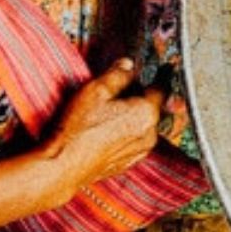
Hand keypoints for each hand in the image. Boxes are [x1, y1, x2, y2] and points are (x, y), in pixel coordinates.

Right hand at [44, 59, 166, 193]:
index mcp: (146, 113)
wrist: (65, 165)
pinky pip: (133, 140)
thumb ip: (117, 74)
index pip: (161, 88)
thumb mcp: (96, 91)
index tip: (165, 69)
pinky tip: (104, 129)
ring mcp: (140, 151)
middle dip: (139, 95)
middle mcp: (149, 134)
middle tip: (119, 89)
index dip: (161, 75)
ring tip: (106, 111)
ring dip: (131, 115)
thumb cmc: (79, 130)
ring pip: (142, 124)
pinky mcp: (128, 162)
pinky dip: (124, 131)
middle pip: (151, 106)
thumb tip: (128, 66)